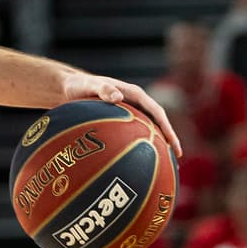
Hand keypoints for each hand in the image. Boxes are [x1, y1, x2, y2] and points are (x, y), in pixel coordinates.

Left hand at [57, 70, 181, 159]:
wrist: (70, 87)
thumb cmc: (78, 86)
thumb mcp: (88, 86)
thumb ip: (102, 89)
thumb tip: (117, 97)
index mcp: (134, 94)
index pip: (156, 112)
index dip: (167, 128)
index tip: (173, 143)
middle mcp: (135, 102)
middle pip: (157, 122)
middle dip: (168, 138)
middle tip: (176, 157)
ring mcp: (129, 111)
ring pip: (148, 128)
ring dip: (156, 142)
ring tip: (164, 162)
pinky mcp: (121, 119)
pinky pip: (133, 133)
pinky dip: (138, 144)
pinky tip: (137, 160)